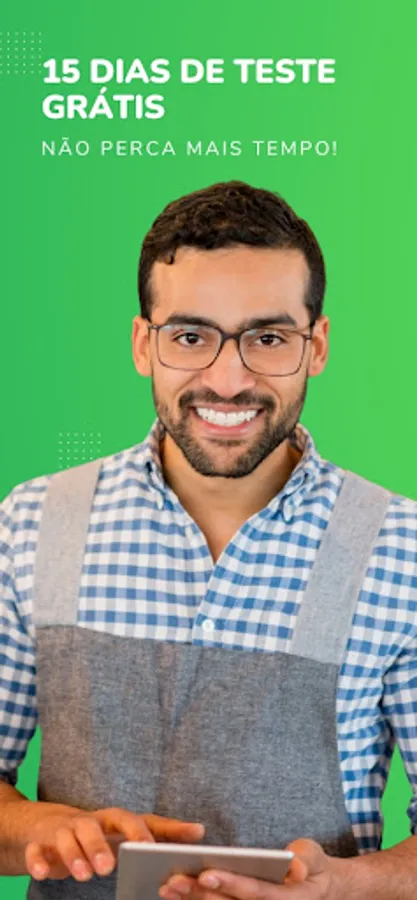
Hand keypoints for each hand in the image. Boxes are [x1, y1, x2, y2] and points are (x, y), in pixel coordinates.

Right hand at [26, 807, 204, 882]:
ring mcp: (63, 830)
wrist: (44, 828)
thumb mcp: (122, 834)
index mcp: (112, 820)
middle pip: (95, 825)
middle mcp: (88, 821)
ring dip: (76, 854)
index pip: (131, 819)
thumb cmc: (95, 834)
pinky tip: (43, 873)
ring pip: (68, 836)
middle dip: (103, 843)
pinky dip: (39, 860)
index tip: (154, 844)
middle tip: (111, 866)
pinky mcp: (40, 843)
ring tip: (86, 876)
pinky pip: (37, 850)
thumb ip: (156, 836)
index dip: (144, 831)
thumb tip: (199, 832)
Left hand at [160, 839, 339, 899]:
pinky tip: (176, 895)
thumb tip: (297, 868)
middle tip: (172, 880)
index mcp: (285, 899)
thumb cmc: (313, 866)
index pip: (254, 892)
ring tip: (166, 887)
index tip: (206, 873)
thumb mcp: (314, 857)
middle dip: (200, 894)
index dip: (230, 884)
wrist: (319, 887)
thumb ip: (306, 860)